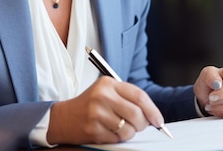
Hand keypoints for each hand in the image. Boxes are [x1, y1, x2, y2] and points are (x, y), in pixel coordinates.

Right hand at [46, 76, 164, 144]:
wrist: (63, 117)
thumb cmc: (89, 105)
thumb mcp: (106, 92)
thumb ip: (127, 98)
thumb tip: (152, 115)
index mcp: (108, 83)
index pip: (139, 96)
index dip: (152, 110)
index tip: (158, 120)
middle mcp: (102, 96)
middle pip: (136, 114)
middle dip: (143, 124)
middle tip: (139, 126)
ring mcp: (97, 113)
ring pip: (129, 130)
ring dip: (129, 133)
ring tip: (119, 128)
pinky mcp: (93, 129)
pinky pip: (117, 138)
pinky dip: (117, 138)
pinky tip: (108, 131)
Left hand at [193, 62, 222, 117]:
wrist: (212, 93)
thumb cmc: (211, 81)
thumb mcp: (206, 74)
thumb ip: (210, 76)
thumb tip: (217, 83)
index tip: (212, 96)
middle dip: (221, 101)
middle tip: (211, 101)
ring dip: (222, 108)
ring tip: (213, 105)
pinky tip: (220, 110)